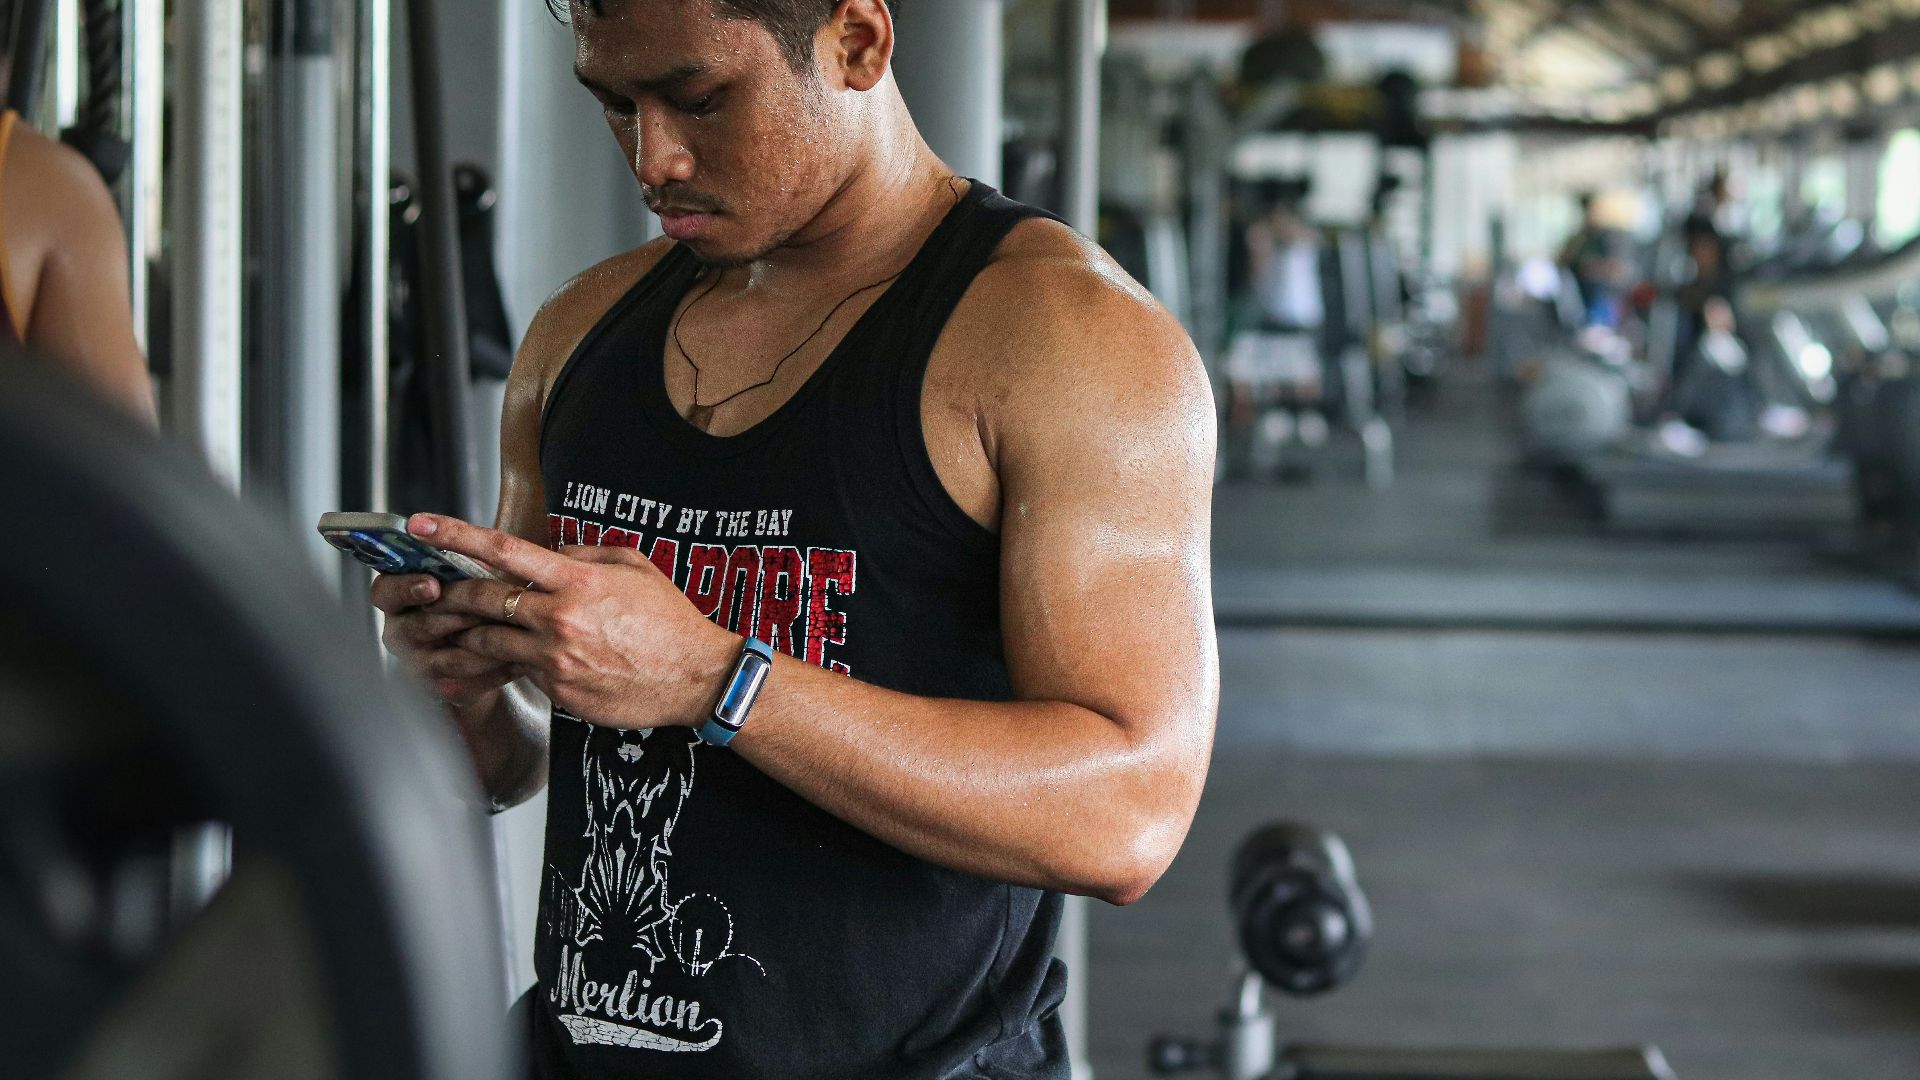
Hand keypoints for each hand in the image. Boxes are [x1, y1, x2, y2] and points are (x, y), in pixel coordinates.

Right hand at [370, 566, 513, 707]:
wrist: (485, 650)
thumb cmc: (474, 600)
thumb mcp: (469, 576)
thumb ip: (466, 565)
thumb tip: (482, 551)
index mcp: (399, 597)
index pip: (385, 591)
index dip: (405, 588)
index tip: (432, 585)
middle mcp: (401, 631)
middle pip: (419, 626)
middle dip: (455, 616)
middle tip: (483, 609)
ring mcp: (420, 663)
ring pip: (448, 657)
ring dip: (481, 642)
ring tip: (511, 631)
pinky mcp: (443, 688)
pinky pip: (468, 682)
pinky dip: (496, 669)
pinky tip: (520, 658)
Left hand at [406, 514, 739, 729]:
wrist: (696, 678)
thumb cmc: (670, 621)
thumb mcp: (634, 568)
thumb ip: (586, 555)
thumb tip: (551, 553)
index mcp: (576, 582)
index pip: (502, 550)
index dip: (454, 535)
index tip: (421, 524)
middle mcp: (558, 619)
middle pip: (482, 599)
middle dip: (450, 592)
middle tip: (432, 588)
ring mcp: (555, 660)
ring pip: (488, 642)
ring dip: (468, 634)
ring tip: (458, 629)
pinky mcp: (557, 692)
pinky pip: (519, 672)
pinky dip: (510, 663)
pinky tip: (513, 660)